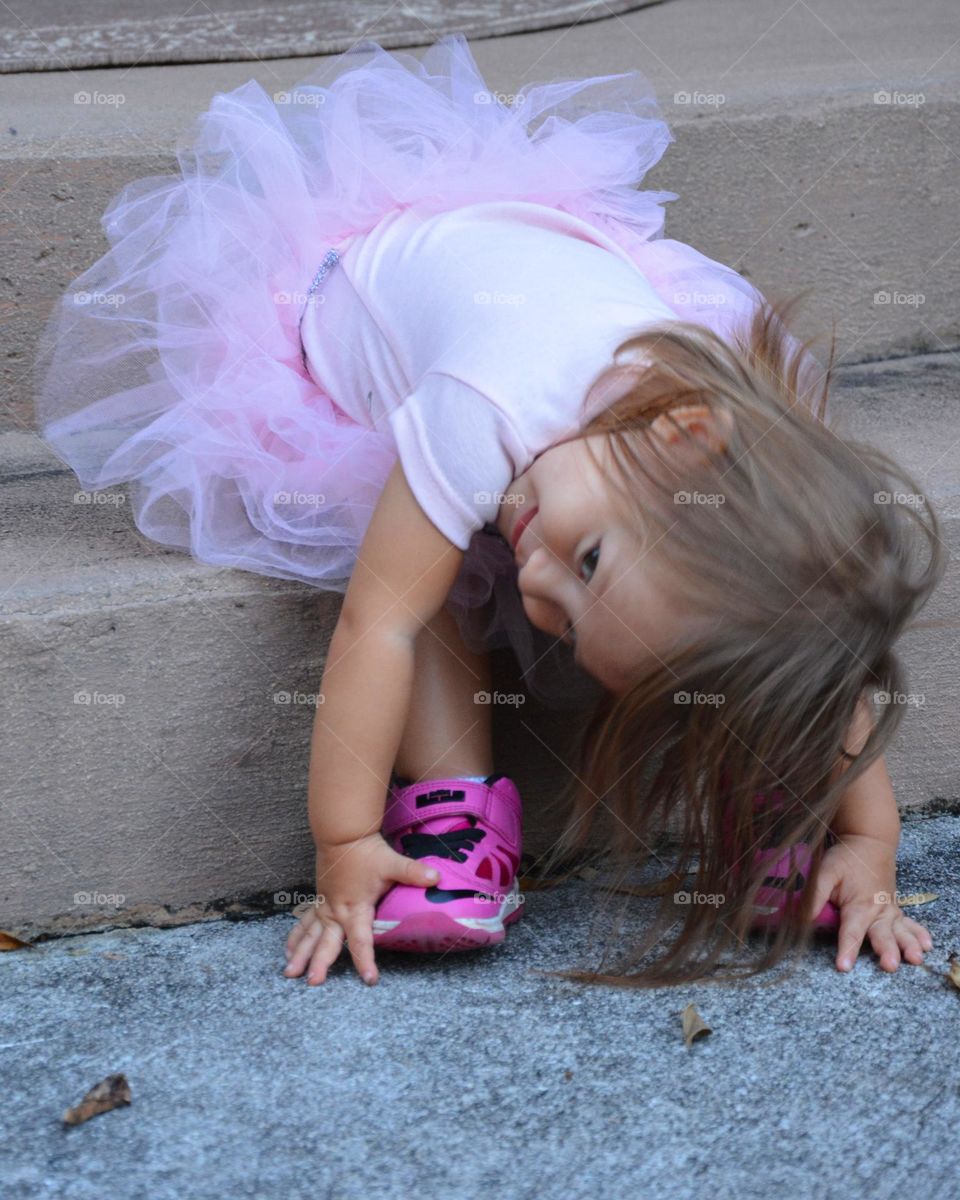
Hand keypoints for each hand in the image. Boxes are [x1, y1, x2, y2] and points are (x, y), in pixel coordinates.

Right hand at [283, 834, 438, 985]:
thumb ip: (413, 872)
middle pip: (327, 942)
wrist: (342, 833)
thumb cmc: (366, 851)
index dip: (365, 960)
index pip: (361, 940)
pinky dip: (295, 937)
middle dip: (320, 963)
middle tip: (313, 981)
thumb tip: (437, 877)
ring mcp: (325, 905)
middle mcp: (337, 911)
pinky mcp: (319, 899)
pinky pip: (304, 922)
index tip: (369, 979)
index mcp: (356, 907)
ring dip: (300, 953)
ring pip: (309, 934)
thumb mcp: (391, 862)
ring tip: (290, 973)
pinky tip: (288, 950)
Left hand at [809, 833, 932, 972]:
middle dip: (886, 950)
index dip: (846, 949)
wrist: (870, 842)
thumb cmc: (846, 859)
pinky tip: (927, 945)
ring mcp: (889, 911)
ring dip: (908, 945)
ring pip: (900, 931)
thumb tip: (802, 918)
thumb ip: (815, 895)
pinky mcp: (895, 910)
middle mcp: (878, 910)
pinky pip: (910, 924)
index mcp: (859, 904)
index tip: (844, 966)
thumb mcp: (826, 872)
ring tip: (915, 958)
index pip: (850, 931)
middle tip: (889, 965)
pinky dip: (919, 934)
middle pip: (881, 934)